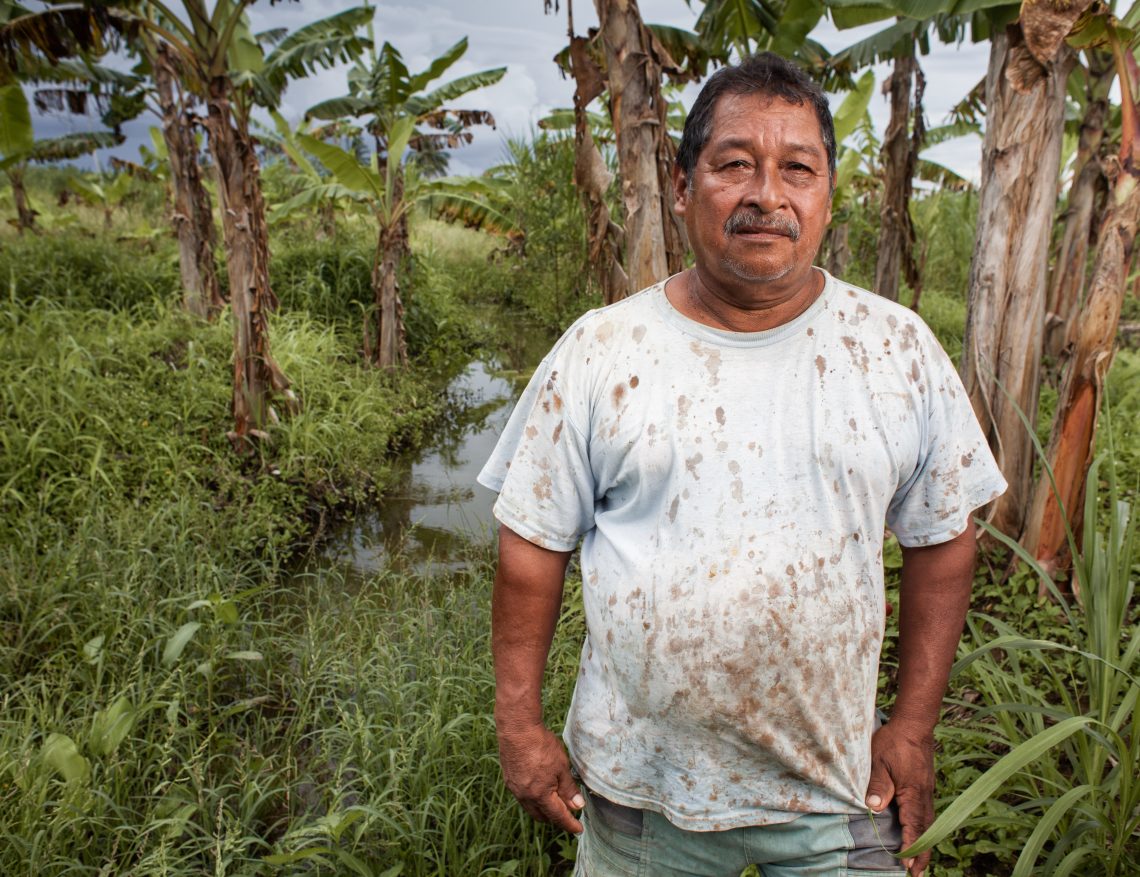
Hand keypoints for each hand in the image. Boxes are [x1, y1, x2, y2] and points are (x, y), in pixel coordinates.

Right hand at [497, 721, 584, 833]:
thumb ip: (568, 788)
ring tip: (555, 800)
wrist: (517, 728)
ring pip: (531, 807)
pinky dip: (533, 798)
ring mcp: (514, 788)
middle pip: (542, 816)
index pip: (557, 816)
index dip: (569, 824)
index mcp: (540, 795)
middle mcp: (525, 796)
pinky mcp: (509, 779)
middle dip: (556, 818)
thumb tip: (577, 805)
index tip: (578, 830)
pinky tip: (539, 787)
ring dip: (543, 808)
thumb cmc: (541, 745)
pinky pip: (522, 796)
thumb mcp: (561, 766)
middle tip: (568, 813)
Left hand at [865, 719, 935, 876]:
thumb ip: (878, 785)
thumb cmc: (894, 741)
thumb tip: (874, 808)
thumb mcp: (879, 761)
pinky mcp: (924, 787)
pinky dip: (923, 828)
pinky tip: (917, 833)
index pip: (914, 826)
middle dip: (921, 853)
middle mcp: (924, 795)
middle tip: (916, 874)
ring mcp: (926, 791)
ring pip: (928, 823)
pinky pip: (926, 813)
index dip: (910, 846)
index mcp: (913, 792)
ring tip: (917, 862)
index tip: (907, 865)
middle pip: (926, 830)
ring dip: (923, 843)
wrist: (914, 725)